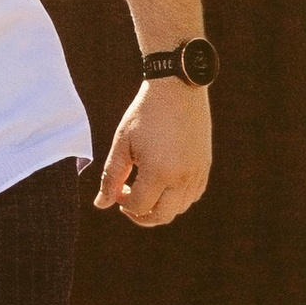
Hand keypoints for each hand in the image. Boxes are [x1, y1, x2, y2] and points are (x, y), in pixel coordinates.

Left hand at [94, 73, 211, 225]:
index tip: (117, 189)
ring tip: (144, 190)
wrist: (177, 88)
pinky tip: (163, 184)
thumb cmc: (145, 113)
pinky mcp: (205, 167)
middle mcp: (183, 177)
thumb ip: (111, 176)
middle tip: (128, 201)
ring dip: (159, 208)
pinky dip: (177, 199)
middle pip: (162, 216)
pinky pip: (192, 196)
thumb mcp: (122, 142)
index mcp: (160, 172)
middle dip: (141, 215)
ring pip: (179, 209)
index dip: (123, 203)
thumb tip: (101, 203)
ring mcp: (197, 173)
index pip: (140, 206)